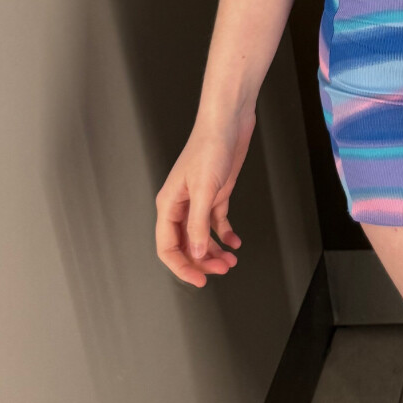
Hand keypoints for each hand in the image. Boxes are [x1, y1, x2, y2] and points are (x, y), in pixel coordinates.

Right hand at [155, 115, 249, 287]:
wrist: (228, 122)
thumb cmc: (210, 147)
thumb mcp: (205, 189)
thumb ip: (197, 224)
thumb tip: (193, 254)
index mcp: (169, 204)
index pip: (167, 246)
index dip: (181, 267)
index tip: (199, 280)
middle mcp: (181, 205)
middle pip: (185, 245)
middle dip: (201, 261)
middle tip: (221, 271)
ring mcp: (199, 200)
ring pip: (201, 237)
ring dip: (214, 251)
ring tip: (231, 261)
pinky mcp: (216, 194)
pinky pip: (216, 222)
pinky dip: (224, 234)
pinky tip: (235, 243)